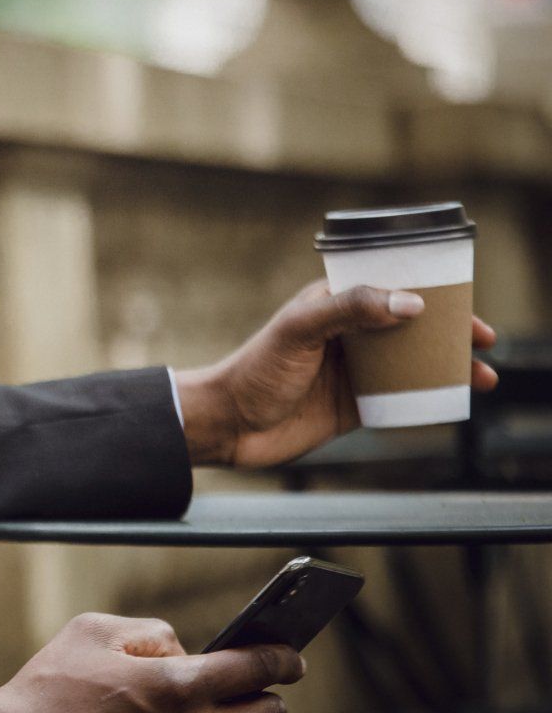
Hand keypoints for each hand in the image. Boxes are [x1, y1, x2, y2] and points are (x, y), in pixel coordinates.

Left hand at [175, 279, 499, 468]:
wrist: (229, 425)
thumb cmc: (254, 370)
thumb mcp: (300, 330)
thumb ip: (350, 310)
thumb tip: (411, 303)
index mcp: (332, 304)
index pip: (388, 287)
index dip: (428, 292)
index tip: (463, 302)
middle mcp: (346, 333)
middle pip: (409, 326)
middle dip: (449, 331)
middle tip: (483, 340)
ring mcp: (352, 370)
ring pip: (412, 362)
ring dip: (448, 366)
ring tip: (483, 376)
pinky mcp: (354, 405)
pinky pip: (402, 398)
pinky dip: (430, 398)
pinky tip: (454, 401)